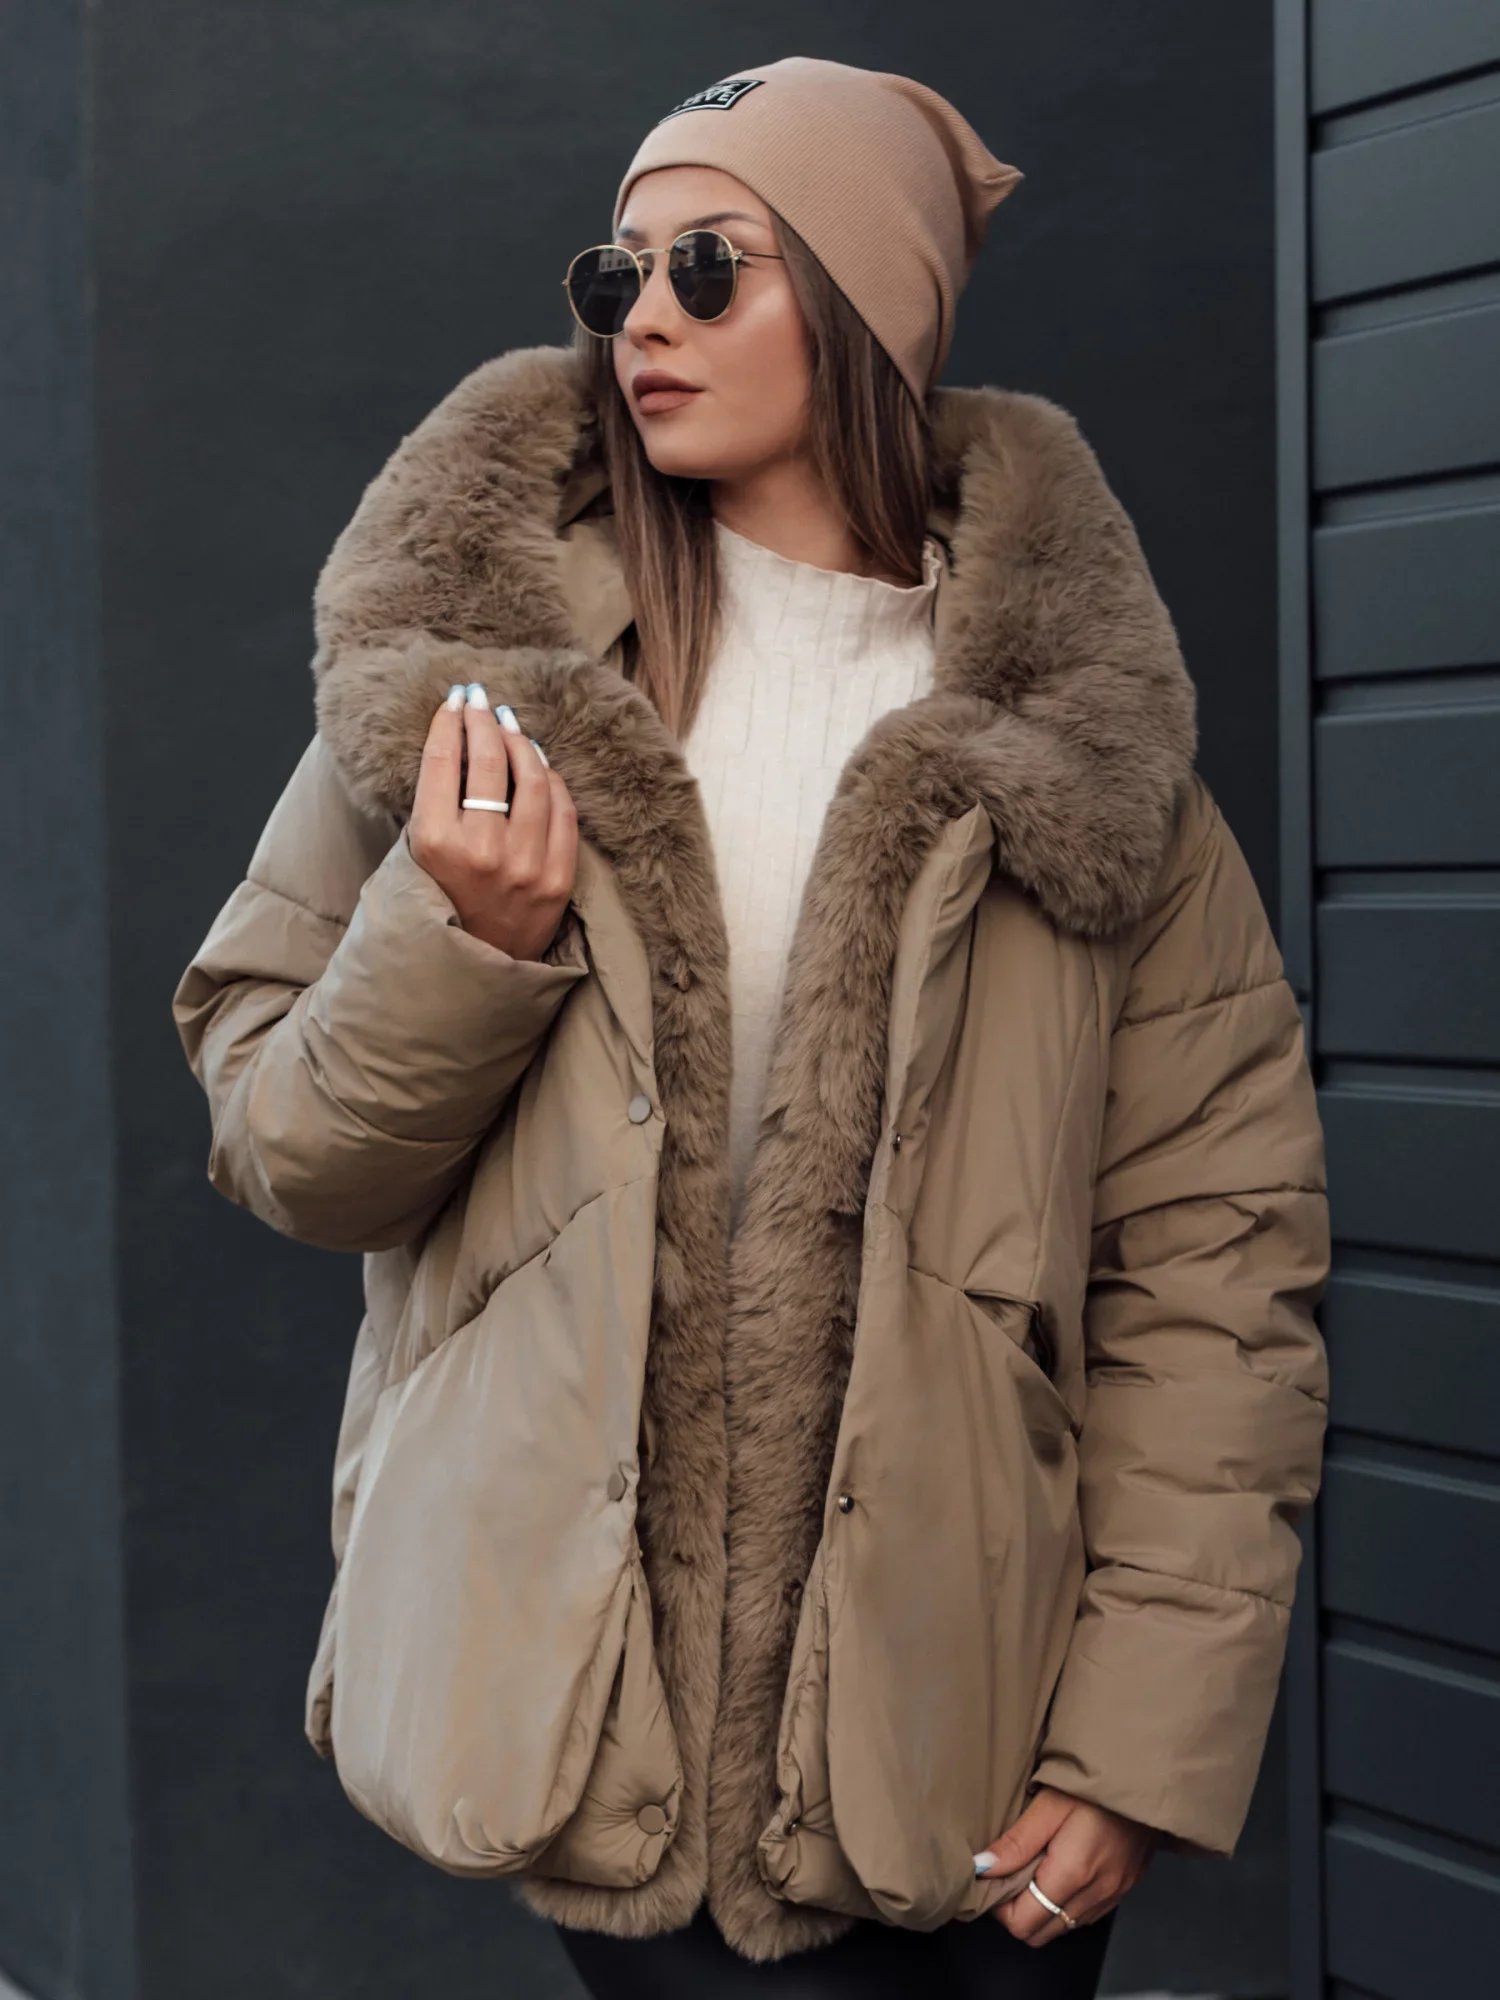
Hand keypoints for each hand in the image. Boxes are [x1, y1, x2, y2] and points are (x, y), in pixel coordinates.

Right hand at [408, 683, 577, 961]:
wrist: (474, 973)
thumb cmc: (438, 908)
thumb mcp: (415, 859)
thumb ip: (432, 806)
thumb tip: (455, 743)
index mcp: (435, 844)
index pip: (443, 763)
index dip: (448, 724)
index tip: (453, 702)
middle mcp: (482, 851)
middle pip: (488, 762)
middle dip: (482, 722)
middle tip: (479, 701)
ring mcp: (525, 865)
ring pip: (532, 779)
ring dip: (520, 744)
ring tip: (508, 728)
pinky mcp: (558, 879)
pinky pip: (563, 811)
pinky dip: (551, 781)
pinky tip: (538, 765)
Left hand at [978, 1786, 1158, 1945]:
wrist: (1147, 1773)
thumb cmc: (1094, 1783)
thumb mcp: (1049, 1804)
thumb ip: (1017, 1842)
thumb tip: (983, 1868)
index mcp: (1073, 1874)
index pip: (1023, 1923)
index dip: (1000, 1907)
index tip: (994, 1878)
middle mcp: (1096, 1894)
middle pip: (1043, 1933)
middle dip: (1018, 1911)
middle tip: (1010, 1875)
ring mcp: (1115, 1893)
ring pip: (1066, 1925)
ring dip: (1044, 1908)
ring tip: (1036, 1869)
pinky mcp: (1127, 1886)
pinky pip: (1088, 1913)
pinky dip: (1068, 1902)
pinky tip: (1063, 1870)